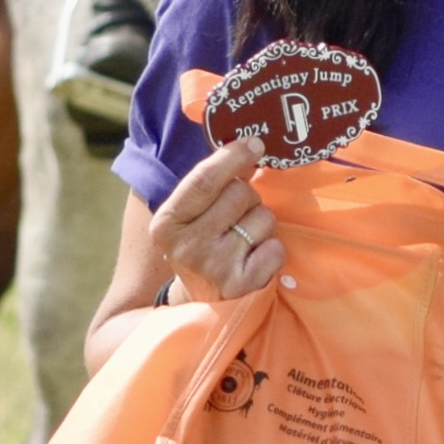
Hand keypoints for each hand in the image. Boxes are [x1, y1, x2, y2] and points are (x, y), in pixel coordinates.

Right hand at [153, 133, 283, 302]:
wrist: (201, 299)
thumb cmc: (201, 242)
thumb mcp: (191, 213)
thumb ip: (211, 181)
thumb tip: (250, 143)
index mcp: (167, 223)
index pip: (202, 180)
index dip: (232, 158)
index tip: (255, 144)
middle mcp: (186, 247)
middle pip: (239, 194)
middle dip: (247, 196)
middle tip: (236, 215)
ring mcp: (214, 268)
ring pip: (263, 217)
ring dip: (261, 222)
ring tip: (243, 240)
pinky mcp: (241, 286)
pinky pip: (276, 248)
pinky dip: (271, 249)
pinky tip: (253, 259)